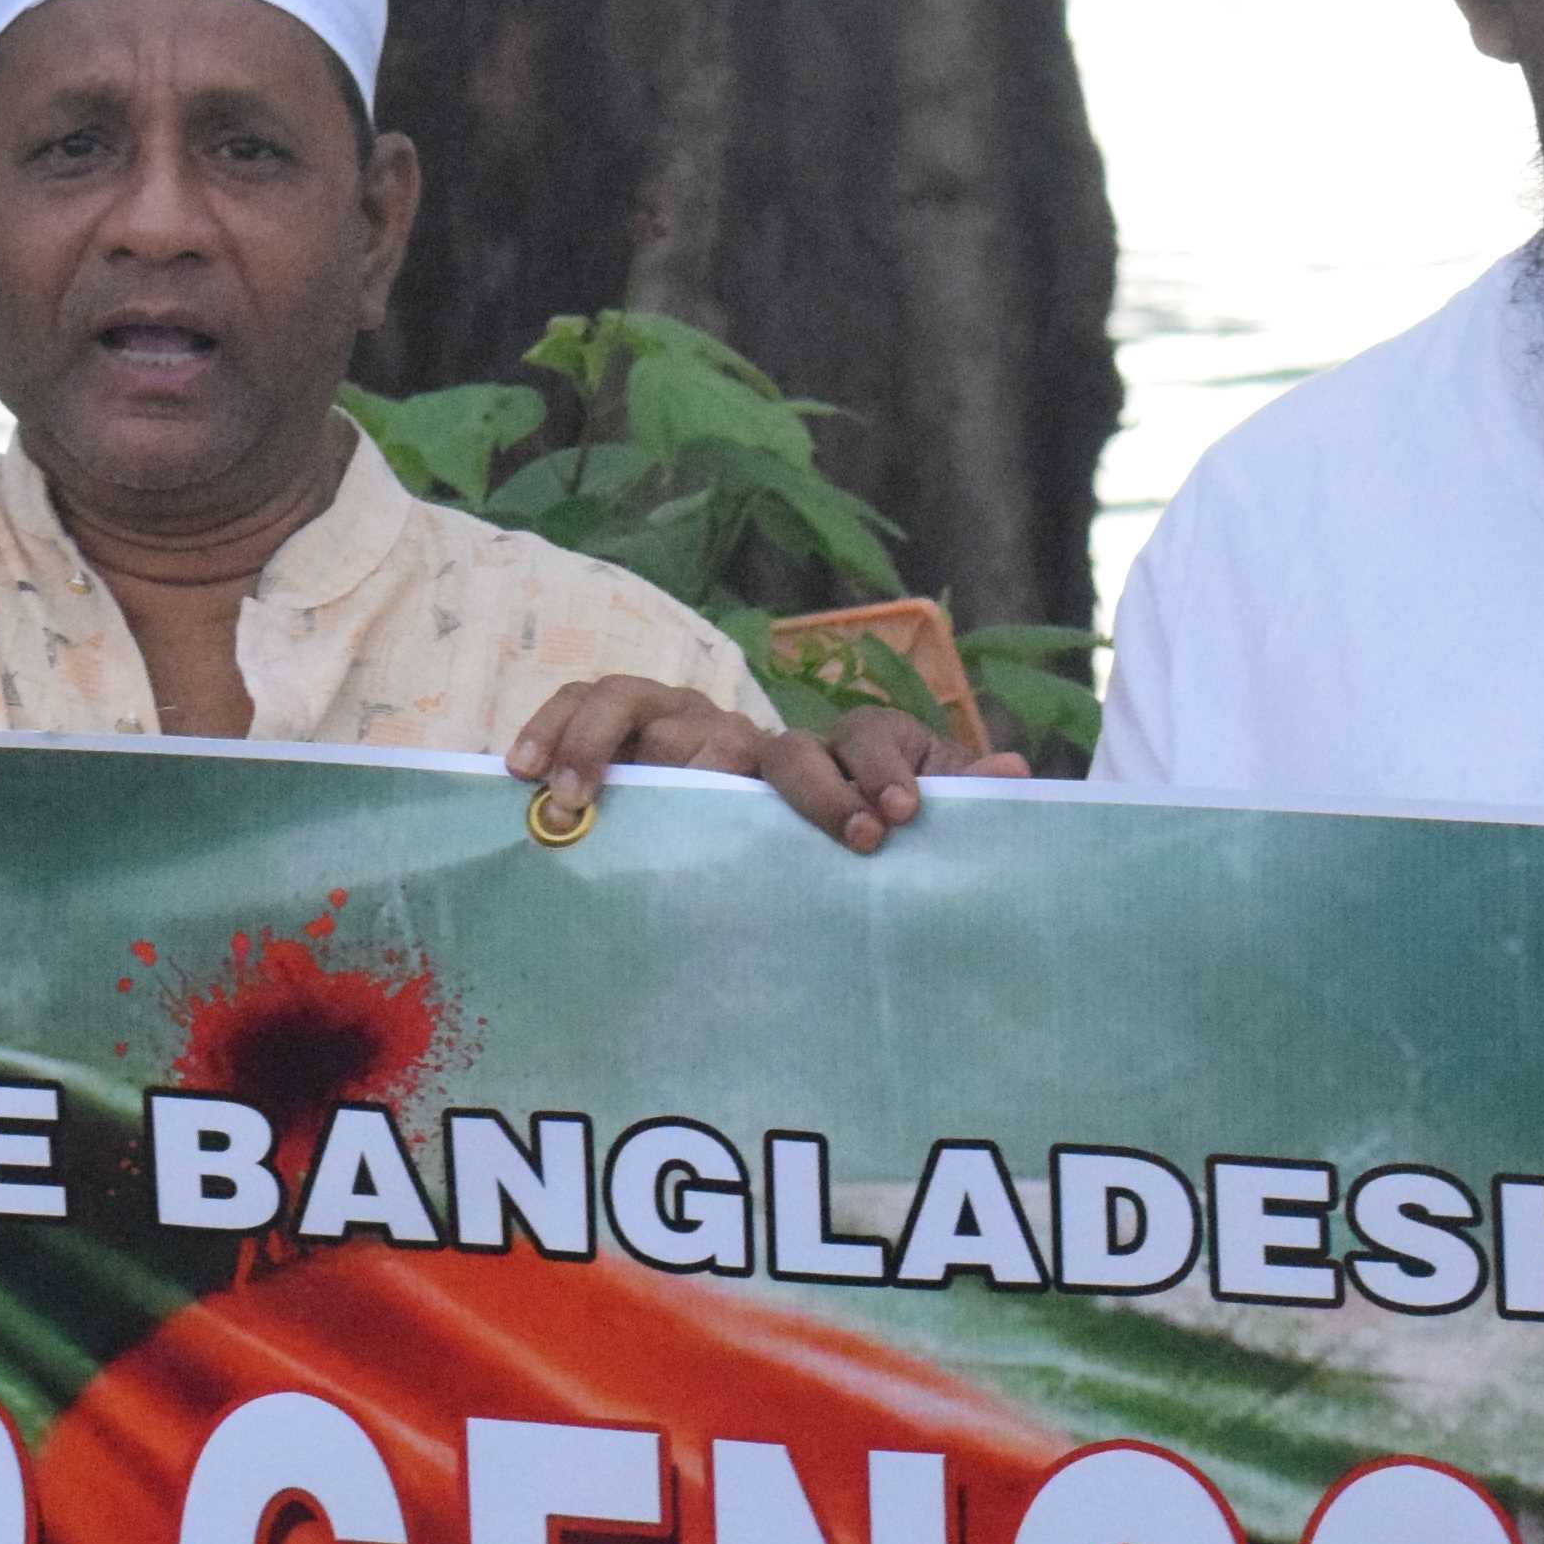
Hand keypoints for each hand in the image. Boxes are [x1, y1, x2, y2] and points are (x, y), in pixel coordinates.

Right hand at [509, 683, 1010, 852]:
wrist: (778, 835)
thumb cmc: (836, 841)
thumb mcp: (895, 825)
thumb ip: (951, 798)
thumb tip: (1020, 771)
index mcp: (828, 755)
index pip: (858, 741)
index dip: (869, 780)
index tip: (886, 828)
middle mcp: (751, 737)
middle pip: (747, 734)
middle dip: (771, 783)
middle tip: (776, 832)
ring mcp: (682, 733)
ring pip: (637, 702)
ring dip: (600, 738)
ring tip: (574, 798)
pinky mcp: (621, 747)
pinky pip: (582, 712)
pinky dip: (552, 730)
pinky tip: (523, 778)